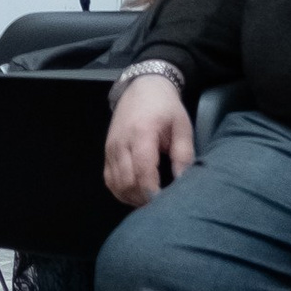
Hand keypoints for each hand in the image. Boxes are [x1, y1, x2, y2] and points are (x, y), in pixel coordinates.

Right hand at [104, 76, 192, 205]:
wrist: (143, 86)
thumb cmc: (166, 107)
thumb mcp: (182, 127)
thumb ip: (184, 155)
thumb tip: (183, 183)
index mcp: (142, 134)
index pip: (143, 171)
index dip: (153, 192)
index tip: (166, 203)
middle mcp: (121, 143)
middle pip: (127, 182)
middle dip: (144, 198)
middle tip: (162, 203)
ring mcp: (110, 148)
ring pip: (116, 184)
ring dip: (133, 197)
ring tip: (151, 199)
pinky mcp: (106, 152)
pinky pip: (109, 180)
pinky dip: (121, 191)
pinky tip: (137, 193)